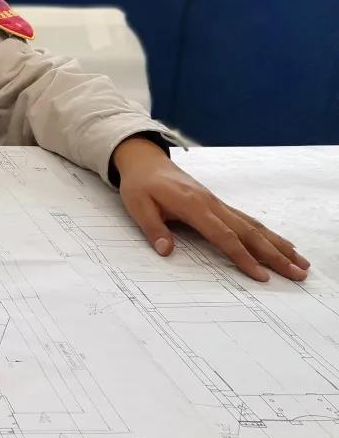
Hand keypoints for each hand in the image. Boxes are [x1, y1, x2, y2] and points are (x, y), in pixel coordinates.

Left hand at [114, 137, 310, 282]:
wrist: (145, 162)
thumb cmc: (140, 185)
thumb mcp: (137, 206)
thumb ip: (153, 228)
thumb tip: (166, 250)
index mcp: (192, 205)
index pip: (222, 235)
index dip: (241, 257)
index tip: (260, 275)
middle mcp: (211, 203)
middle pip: (248, 232)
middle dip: (274, 254)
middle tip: (298, 273)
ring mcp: (217, 203)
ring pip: (253, 226)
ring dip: (277, 245)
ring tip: (300, 263)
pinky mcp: (218, 204)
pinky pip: (247, 220)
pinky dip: (267, 234)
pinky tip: (282, 244)